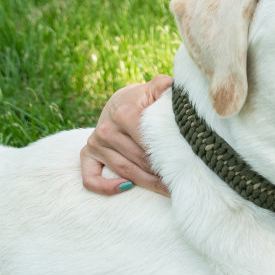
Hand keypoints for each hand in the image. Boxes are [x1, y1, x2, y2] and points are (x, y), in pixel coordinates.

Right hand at [81, 75, 172, 195]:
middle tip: (182, 181)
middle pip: (139, 159)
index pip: (150, 142)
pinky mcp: (87, 154)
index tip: (187, 165)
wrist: (120, 102)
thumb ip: (164, 86)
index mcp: (124, 113)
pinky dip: (106, 187)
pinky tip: (126, 187)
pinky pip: (90, 178)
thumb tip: (173, 85)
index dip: (170, 156)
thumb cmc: (144, 100)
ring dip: (147, 183)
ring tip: (168, 189)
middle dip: (162, 173)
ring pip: (124, 171)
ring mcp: (95, 143)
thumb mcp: (155, 89)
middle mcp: (106, 129)